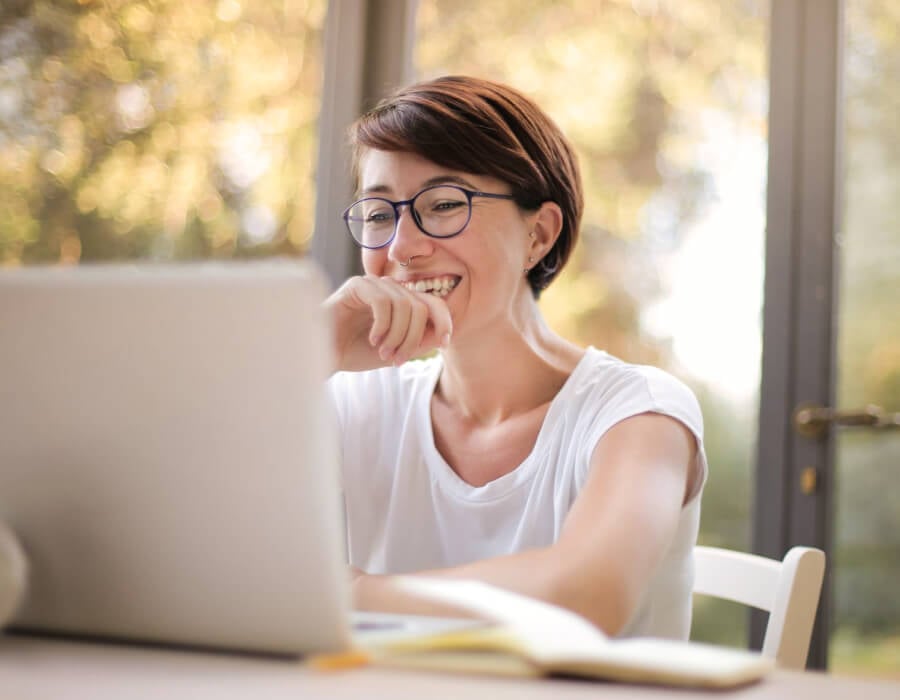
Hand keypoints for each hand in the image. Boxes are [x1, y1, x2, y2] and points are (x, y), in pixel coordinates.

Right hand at [325, 275, 452, 371]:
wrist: (324, 355)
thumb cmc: (356, 353)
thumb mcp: (396, 351)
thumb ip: (420, 342)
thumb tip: (443, 333)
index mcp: (401, 302)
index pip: (433, 303)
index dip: (444, 321)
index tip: (444, 343)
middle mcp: (390, 289)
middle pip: (421, 307)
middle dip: (413, 338)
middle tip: (397, 360)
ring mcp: (373, 284)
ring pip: (405, 306)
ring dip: (397, 336)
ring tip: (383, 352)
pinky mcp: (357, 285)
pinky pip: (384, 302)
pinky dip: (383, 326)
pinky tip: (373, 339)